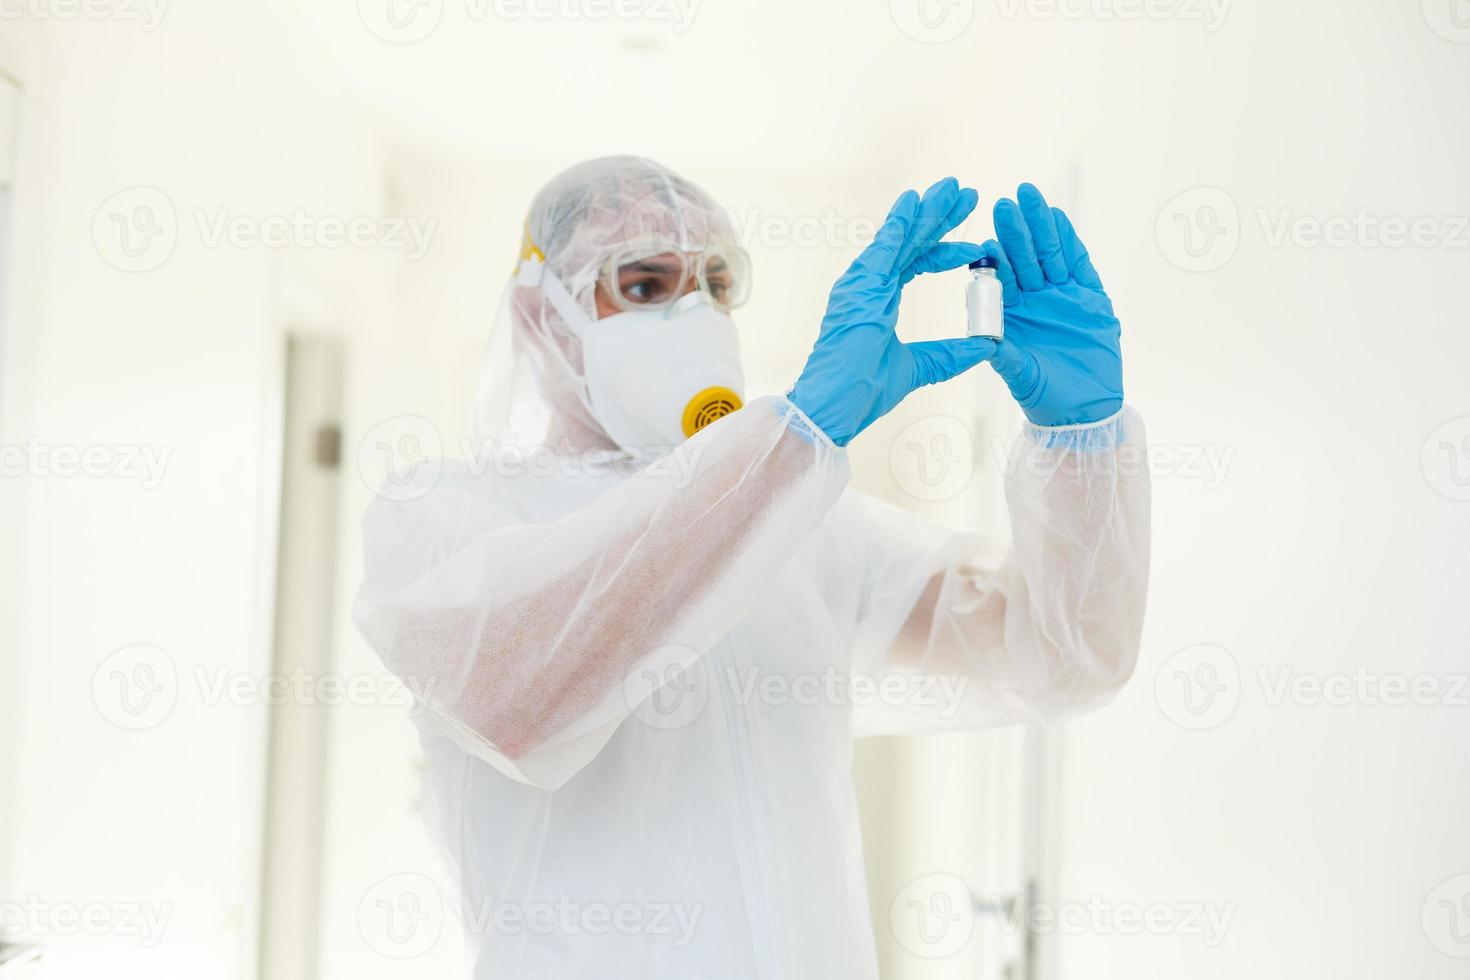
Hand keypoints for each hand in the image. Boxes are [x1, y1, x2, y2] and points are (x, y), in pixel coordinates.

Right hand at [789, 178, 994, 446]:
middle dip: (940, 217)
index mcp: (877, 301)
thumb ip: (949, 354)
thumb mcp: (920, 368)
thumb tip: (985, 347)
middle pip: (910, 242)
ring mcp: (862, 284)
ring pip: (901, 237)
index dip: (945, 251)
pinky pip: (885, 246)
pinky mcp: (861, 287)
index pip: (915, 264)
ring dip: (927, 211)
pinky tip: (917, 200)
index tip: (974, 246)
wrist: (835, 405)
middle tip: (966, 193)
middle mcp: (867, 285)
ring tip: (952, 187)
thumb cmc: (863, 390)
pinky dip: (901, 222)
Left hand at [983, 184, 1123, 426]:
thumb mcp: (1019, 375)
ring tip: (1031, 197)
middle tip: (1004, 202)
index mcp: (1012, 315)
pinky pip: (1079, 264)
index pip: (1002, 280)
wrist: (1085, 410)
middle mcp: (1035, 300)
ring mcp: (1062, 296)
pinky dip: (1070, 242)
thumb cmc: (1045, 396)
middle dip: (1016, 231)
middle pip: (1025, 258)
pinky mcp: (1091, 298)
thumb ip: (1003, 355)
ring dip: (1040, 227)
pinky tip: (1058, 219)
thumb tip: (982, 339)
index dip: (995, 258)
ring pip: (1050, 254)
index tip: (985, 237)